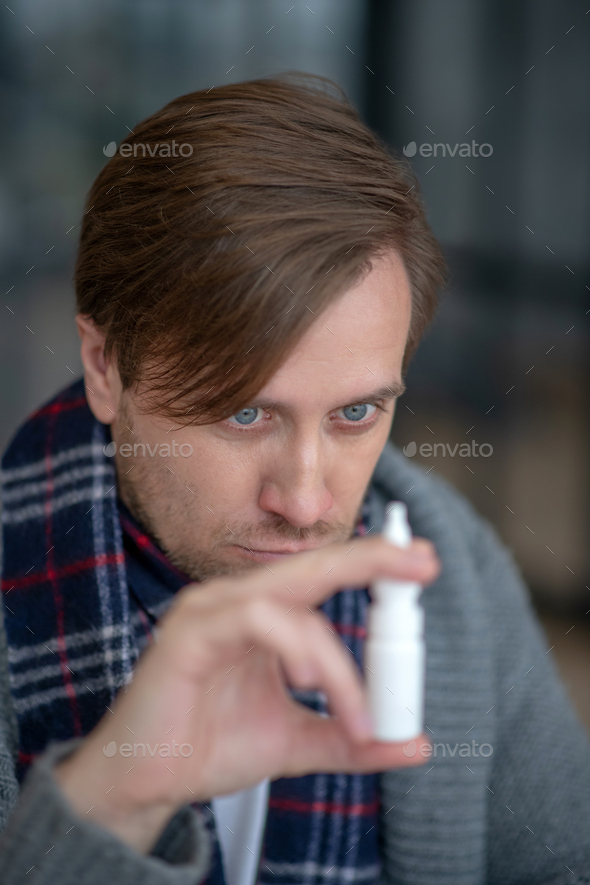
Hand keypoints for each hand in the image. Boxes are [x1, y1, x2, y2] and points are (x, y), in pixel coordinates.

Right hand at [55, 534, 438, 851]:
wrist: (151, 782)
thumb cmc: (211, 747)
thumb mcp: (298, 741)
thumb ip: (351, 738)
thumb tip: (416, 743)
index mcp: (263, 615)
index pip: (324, 578)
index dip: (372, 566)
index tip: (422, 565)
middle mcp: (238, 601)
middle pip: (313, 565)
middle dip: (371, 560)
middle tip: (421, 561)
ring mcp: (211, 609)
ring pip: (292, 603)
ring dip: (335, 660)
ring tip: (355, 713)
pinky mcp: (190, 632)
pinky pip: (255, 619)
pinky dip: (293, 646)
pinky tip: (309, 679)